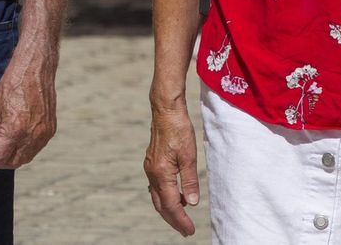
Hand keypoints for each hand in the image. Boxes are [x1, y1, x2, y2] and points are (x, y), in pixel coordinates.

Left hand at [0, 46, 56, 181]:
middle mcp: (32, 135)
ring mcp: (43, 134)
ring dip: (11, 158)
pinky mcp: (50, 130)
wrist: (36, 69)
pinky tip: (15, 141)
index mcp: (15, 129)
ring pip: (25, 158)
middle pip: (12, 162)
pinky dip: (23, 150)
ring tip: (0, 148)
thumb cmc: (11, 84)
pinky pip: (35, 148)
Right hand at [145, 100, 201, 236]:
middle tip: (185, 231)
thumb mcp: (189, 156)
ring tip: (182, 218)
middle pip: (160, 204)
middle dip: (173, 219)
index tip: (190, 230)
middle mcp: (152, 173)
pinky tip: (175, 197)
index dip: (180, 219)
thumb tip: (191, 203)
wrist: (165, 110)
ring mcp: (150, 167)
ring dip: (168, 209)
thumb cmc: (178, 130)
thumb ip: (189, 181)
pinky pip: (156, 187)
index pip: (171, 204)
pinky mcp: (152, 162)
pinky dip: (165, 197)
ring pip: (157, 196)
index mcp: (161, 173)